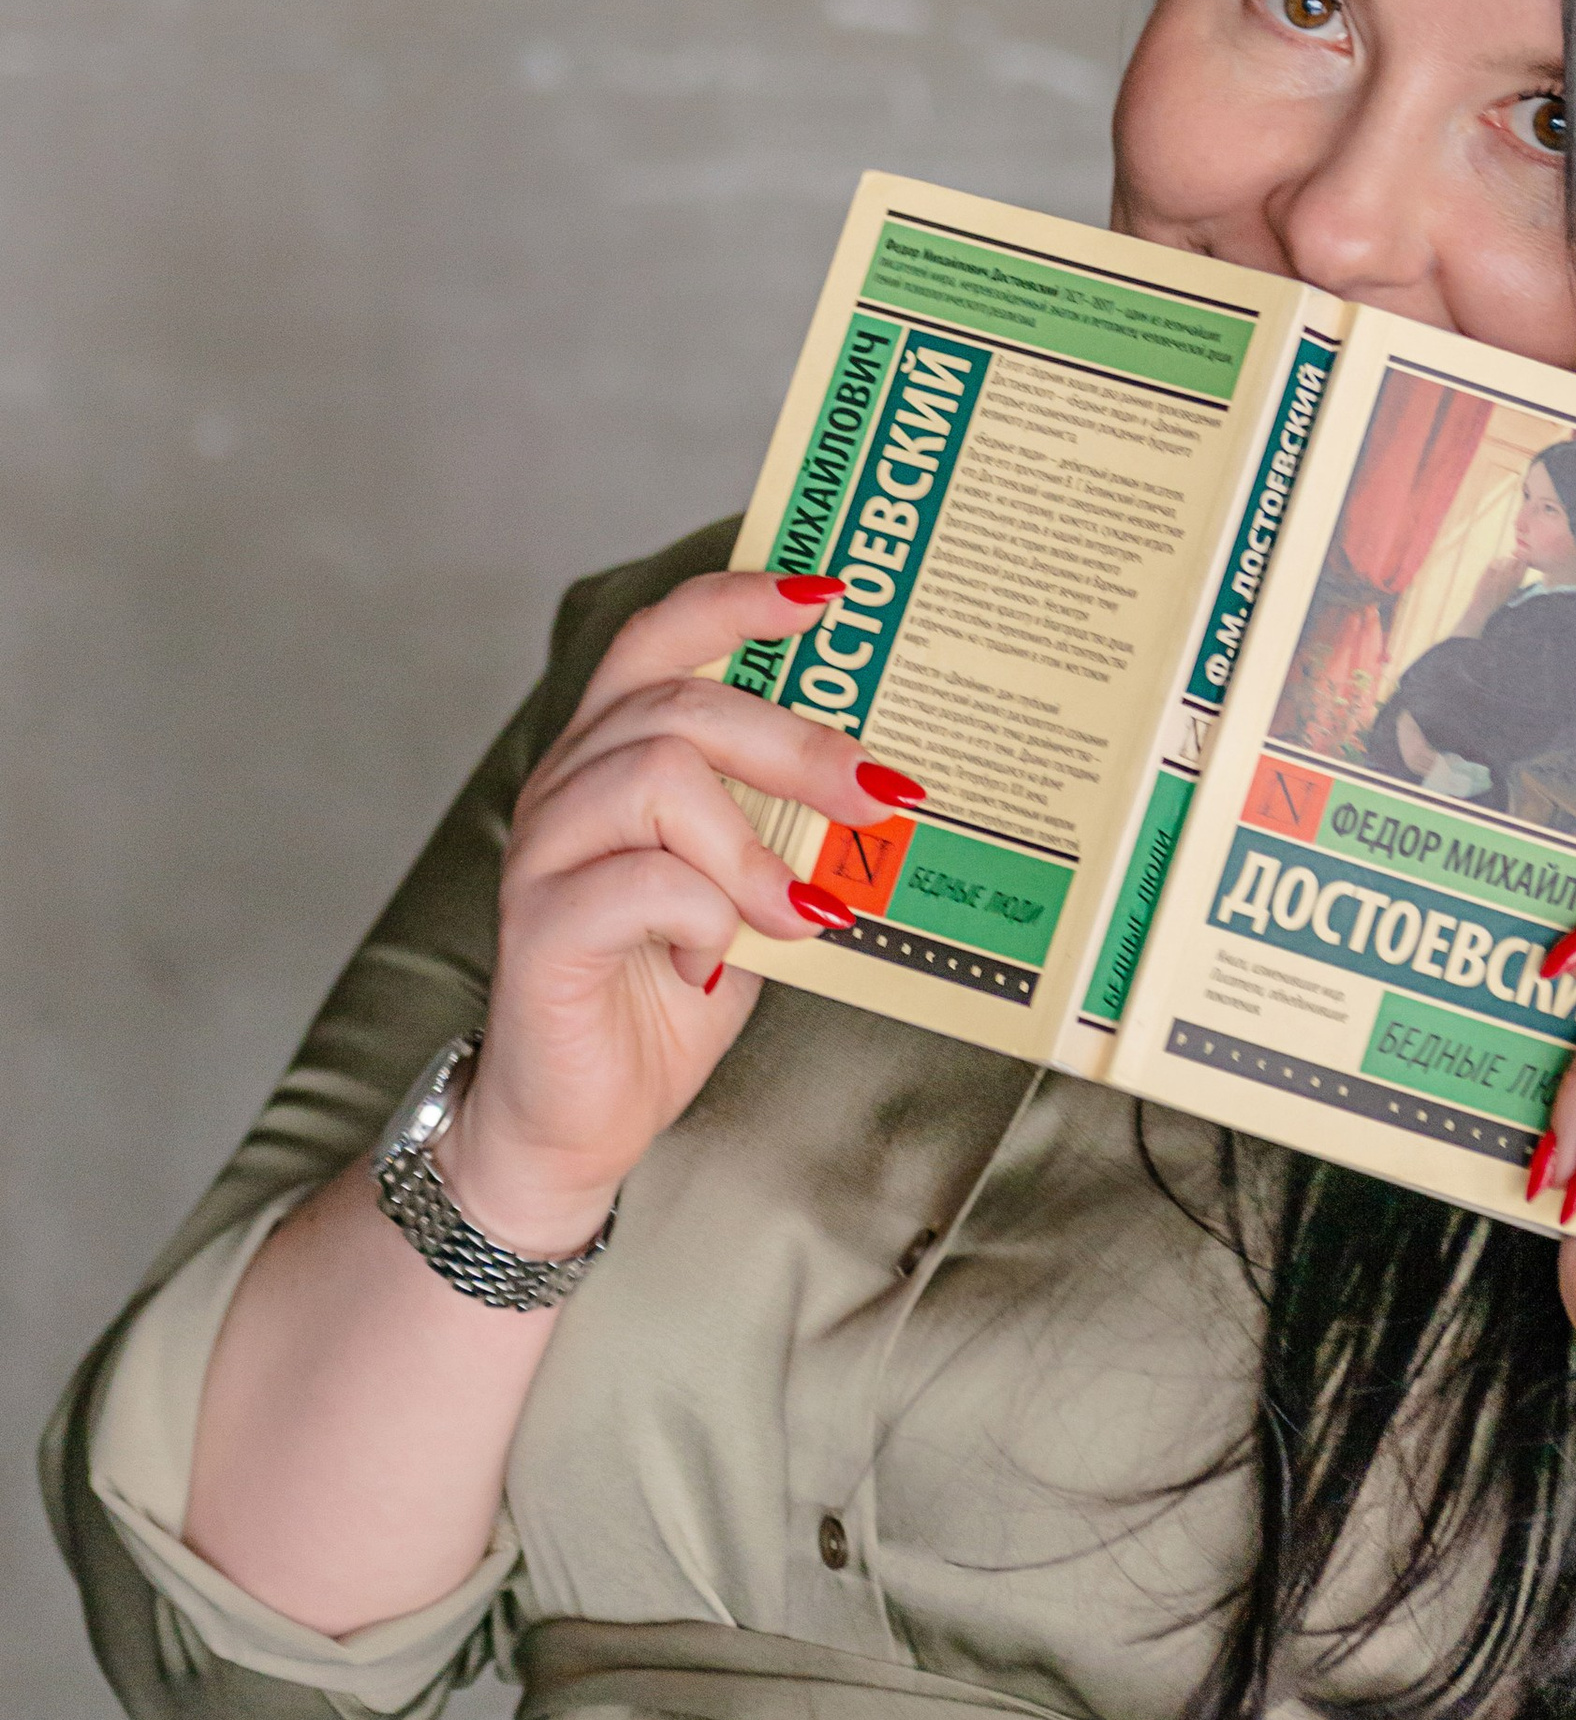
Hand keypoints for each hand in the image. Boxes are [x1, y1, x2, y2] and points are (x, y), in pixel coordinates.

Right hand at [445, 571, 923, 1255]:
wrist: (581, 1123)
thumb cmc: (667, 994)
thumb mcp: (749, 895)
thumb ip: (787, 833)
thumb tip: (892, 787)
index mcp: (615, 757)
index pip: (661, 638)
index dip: (737, 602)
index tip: (829, 596)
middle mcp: (569, 785)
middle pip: (680, 708)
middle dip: (797, 744)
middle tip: (882, 794)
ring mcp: (545, 853)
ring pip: (655, 780)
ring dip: (751, 847)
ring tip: (800, 914)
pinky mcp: (539, 927)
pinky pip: (637, 882)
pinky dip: (703, 913)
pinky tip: (717, 959)